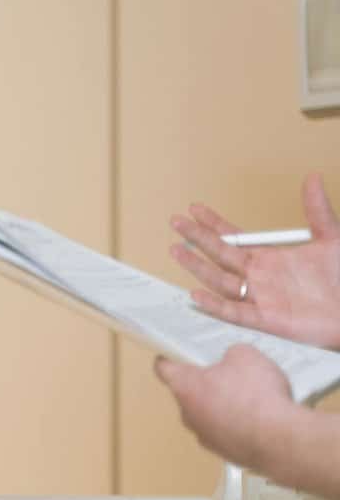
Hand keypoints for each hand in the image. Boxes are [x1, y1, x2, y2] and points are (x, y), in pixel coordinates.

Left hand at [154, 345, 295, 471]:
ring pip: (208, 415)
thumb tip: (232, 361)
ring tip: (252, 399)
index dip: (170, 358)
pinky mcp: (226, 453)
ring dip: (224, 407)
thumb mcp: (245, 355)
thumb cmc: (257, 396)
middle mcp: (188, 415)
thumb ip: (230, 355)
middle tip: (228, 375)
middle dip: (206, 384)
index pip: (163, 368)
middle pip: (189, 393)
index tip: (175, 354)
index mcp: (184, 386)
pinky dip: (239, 426)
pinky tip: (261, 420)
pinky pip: (227, 433)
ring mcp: (206, 437)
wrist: (281, 440)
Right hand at [169, 173, 339, 348]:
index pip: (233, 238)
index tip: (195, 208)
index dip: (213, 223)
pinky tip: (197, 294)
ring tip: (177, 250)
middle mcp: (258, 276)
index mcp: (268, 257)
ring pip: (219, 281)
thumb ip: (318, 211)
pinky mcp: (266, 320)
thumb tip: (313, 179)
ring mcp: (259, 298)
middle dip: (197, 237)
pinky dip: (215, 305)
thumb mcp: (332, 239)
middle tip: (176, 222)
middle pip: (219, 255)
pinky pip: (234, 313)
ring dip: (197, 266)